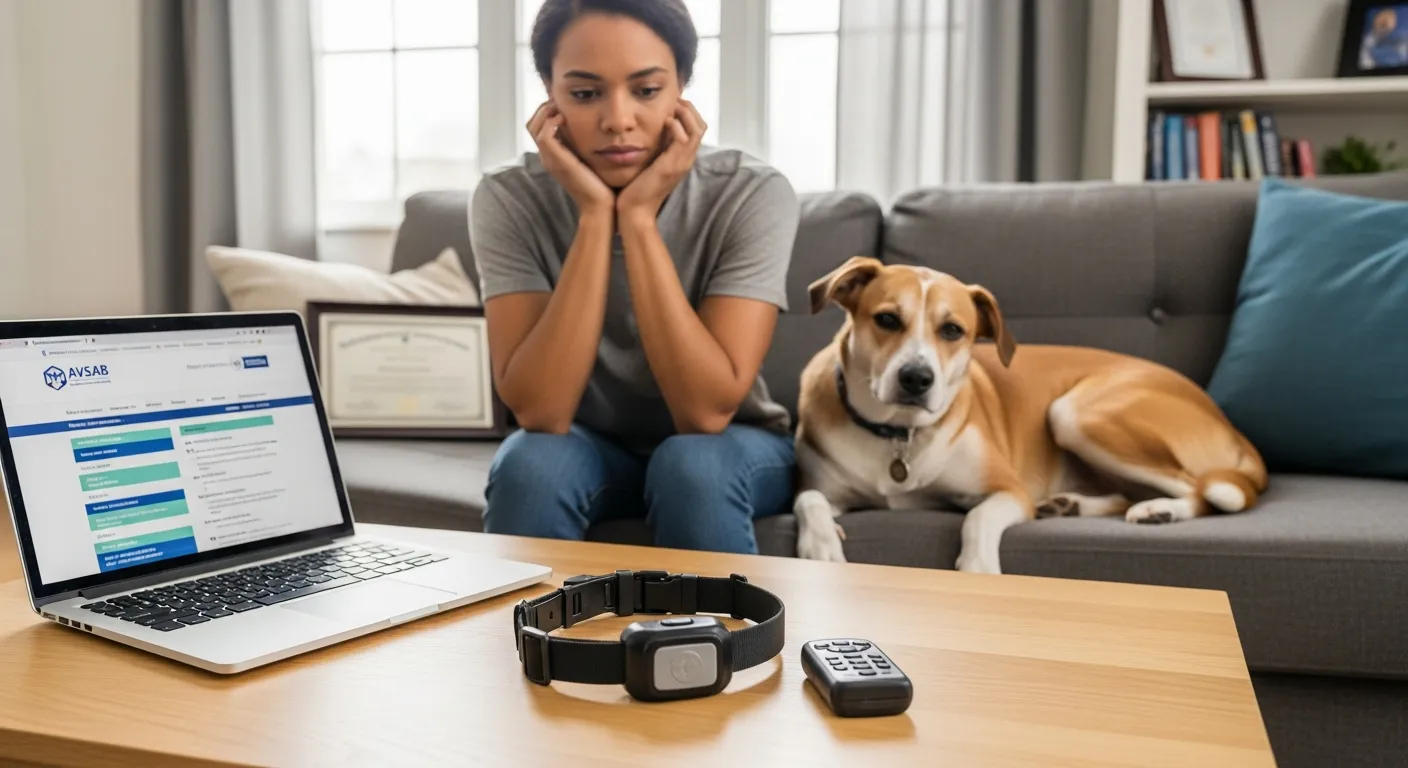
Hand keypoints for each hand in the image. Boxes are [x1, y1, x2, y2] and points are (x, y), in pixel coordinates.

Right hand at [526, 101, 614, 219]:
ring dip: (547, 112)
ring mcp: (549, 159)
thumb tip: (596, 126)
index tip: (564, 102)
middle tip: (561, 101)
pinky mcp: (556, 161)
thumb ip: (586, 143)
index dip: (547, 110)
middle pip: (531, 123)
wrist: (601, 206)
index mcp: (553, 155)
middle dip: (545, 107)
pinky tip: (565, 118)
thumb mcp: (591, 158)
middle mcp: (547, 157)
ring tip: (562, 107)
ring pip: (534, 126)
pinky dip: (551, 122)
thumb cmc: (601, 184)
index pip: (538, 126)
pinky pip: (544, 135)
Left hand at [616, 100, 704, 222]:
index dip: (687, 112)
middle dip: (689, 108)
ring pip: (697, 129)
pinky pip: (683, 139)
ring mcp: (681, 163)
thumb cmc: (636, 188)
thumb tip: (648, 129)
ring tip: (670, 106)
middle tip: (673, 99)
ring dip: (684, 113)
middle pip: (702, 125)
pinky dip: (676, 125)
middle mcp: (686, 160)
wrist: (634, 211)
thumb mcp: (648, 162)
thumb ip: (653, 147)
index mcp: (682, 159)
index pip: (697, 128)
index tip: (672, 102)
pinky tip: (664, 120)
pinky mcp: (671, 166)